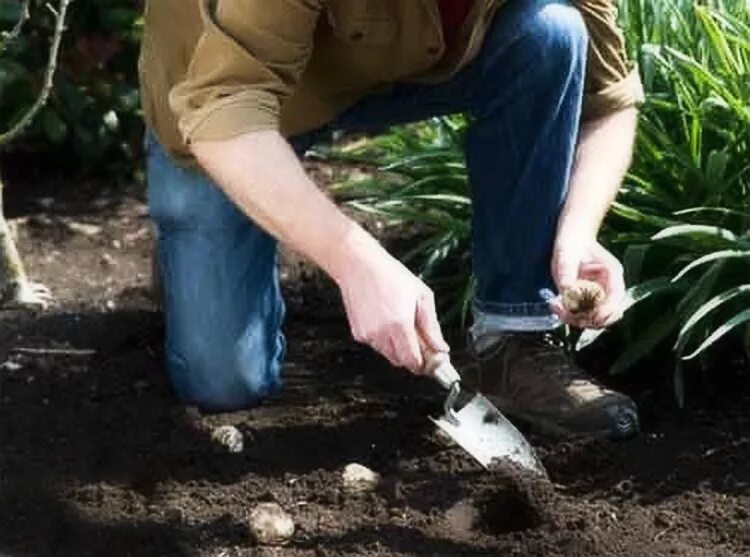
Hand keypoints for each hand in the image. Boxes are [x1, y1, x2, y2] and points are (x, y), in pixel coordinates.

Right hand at [333, 240, 448, 372]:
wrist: (359, 265)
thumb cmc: (390, 275)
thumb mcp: (422, 296)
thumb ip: (432, 326)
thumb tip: (441, 348)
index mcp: (400, 325)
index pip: (413, 361)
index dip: (424, 365)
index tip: (430, 361)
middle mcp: (381, 333)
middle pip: (400, 362)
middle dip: (411, 356)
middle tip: (419, 341)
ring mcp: (367, 335)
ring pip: (387, 354)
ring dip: (397, 348)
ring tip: (400, 324)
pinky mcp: (358, 333)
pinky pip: (375, 345)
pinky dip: (383, 339)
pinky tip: (385, 320)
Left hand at [549, 238, 625, 328]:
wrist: (571, 243)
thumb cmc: (572, 245)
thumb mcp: (567, 256)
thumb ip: (567, 271)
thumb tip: (566, 287)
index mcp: (612, 274)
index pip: (616, 298)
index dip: (604, 310)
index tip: (587, 314)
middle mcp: (609, 288)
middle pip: (610, 315)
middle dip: (590, 319)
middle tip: (567, 314)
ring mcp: (600, 296)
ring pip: (597, 319)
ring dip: (578, 320)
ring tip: (558, 310)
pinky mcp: (588, 301)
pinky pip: (584, 316)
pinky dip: (570, 316)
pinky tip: (556, 306)